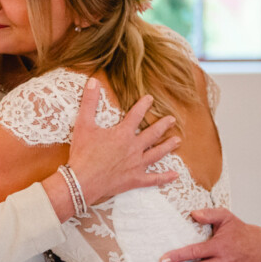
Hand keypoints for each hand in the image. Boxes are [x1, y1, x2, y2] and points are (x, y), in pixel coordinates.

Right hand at [67, 78, 179, 206]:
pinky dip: (164, 177)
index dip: (143, 105)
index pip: (136, 115)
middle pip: (152, 134)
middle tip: (172, 120)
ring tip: (177, 141)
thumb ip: (89, 102)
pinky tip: (175, 175)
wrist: (83, 181)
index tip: (150, 99)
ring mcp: (136, 165)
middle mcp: (134, 148)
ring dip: (167, 146)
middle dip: (163, 126)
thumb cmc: (83, 153)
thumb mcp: (83, 124)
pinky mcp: (135, 180)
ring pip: (157, 154)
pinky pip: (153, 179)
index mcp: (123, 134)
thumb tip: (93, 81)